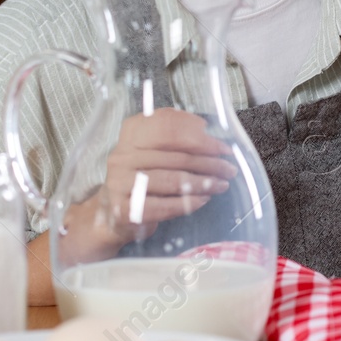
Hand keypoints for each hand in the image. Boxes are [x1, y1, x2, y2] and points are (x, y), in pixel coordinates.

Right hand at [67, 108, 238, 256]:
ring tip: (221, 184)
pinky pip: (164, 205)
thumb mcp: (154, 149)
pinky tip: (203, 199)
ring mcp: (120, 183)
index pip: (169, 128)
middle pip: (176, 156)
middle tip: (229, 169)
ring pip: (172, 180)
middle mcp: (122, 155)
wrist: (111, 212)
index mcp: (132, 133)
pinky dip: (188, 203)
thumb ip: (176, 137)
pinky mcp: (125, 209)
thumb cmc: (142, 176)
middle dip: (209, 163)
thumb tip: (207, 131)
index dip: (199, 137)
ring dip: (203, 183)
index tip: (222, 147)